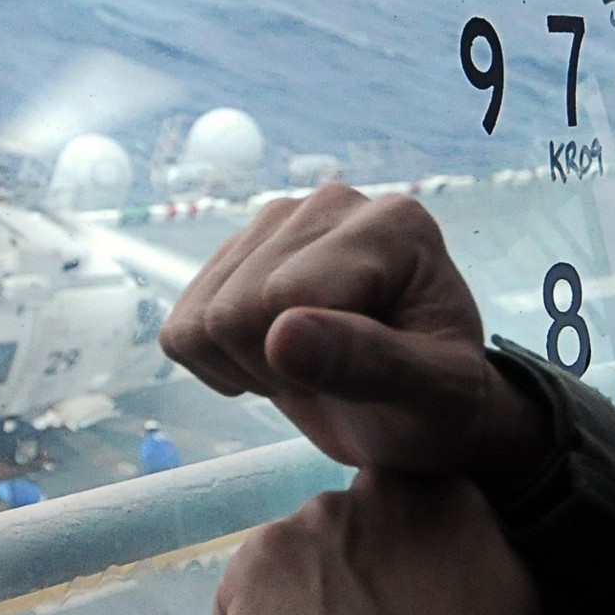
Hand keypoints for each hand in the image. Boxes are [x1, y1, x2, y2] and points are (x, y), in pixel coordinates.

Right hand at [160, 185, 547, 478]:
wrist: (413, 410)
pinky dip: (217, 365)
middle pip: (233, 310)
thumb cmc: (436, 402)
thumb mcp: (433, 395)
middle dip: (277, 369)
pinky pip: (177, 328)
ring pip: (198, 320)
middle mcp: (330, 204)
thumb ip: (370, 362)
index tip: (366, 376)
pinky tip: (275, 361)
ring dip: (248, 369)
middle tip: (337, 378)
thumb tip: (283, 332)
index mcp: (392, 223)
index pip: (281, 297)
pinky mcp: (235, 255)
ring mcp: (276, 222)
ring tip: (312, 369)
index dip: (306, 363)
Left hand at [212, 469, 541, 614]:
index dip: (410, 555)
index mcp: (437, 486)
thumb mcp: (523, 594)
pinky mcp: (253, 565)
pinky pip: (248, 594)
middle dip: (357, 566)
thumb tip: (477, 558)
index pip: (415, 511)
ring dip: (309, 592)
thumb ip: (493, 553)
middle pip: (353, 527)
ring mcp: (305, 523)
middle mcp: (367, 488)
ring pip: (300, 557)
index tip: (414, 595)